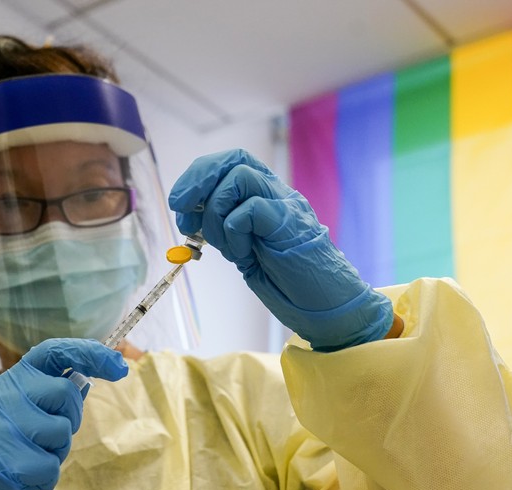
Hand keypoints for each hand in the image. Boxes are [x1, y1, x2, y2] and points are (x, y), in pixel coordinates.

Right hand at [0, 338, 127, 489]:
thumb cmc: (13, 450)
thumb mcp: (33, 415)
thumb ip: (58, 395)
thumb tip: (95, 371)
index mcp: (14, 379)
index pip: (54, 351)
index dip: (89, 352)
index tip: (119, 364)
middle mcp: (4, 395)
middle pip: (65, 393)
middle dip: (70, 419)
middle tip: (49, 438)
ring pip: (60, 431)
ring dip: (57, 452)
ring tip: (32, 458)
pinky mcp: (0, 460)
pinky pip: (50, 467)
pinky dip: (46, 479)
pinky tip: (25, 479)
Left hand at [169, 149, 393, 350]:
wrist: (332, 306)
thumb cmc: (291, 284)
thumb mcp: (248, 251)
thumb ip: (227, 231)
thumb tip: (190, 220)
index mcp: (268, 197)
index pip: (231, 163)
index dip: (200, 175)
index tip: (180, 203)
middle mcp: (278, 194)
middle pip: (233, 159)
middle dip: (199, 180)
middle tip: (182, 210)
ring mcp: (286, 206)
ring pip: (238, 178)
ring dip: (215, 213)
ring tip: (224, 246)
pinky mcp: (290, 225)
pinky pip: (249, 210)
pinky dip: (233, 233)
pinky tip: (243, 255)